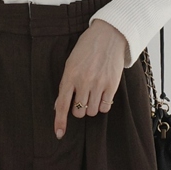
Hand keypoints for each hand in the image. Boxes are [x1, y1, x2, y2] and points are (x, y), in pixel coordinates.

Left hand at [53, 19, 127, 138]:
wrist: (109, 35)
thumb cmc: (87, 49)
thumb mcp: (71, 63)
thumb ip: (65, 84)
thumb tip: (58, 106)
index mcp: (70, 75)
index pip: (62, 104)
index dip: (60, 121)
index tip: (59, 134)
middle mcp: (84, 81)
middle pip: (78, 112)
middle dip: (79, 109)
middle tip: (82, 99)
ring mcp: (99, 83)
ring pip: (92, 111)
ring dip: (91, 107)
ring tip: (93, 94)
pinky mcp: (112, 84)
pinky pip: (105, 107)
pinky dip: (102, 105)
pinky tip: (102, 95)